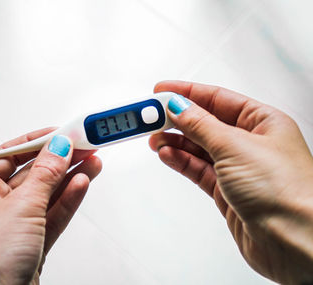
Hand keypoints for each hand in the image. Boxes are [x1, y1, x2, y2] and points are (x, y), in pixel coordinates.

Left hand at [0, 128, 101, 284]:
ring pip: (50, 192)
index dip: (37, 141)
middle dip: (61, 159)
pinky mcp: (35, 241)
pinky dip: (70, 198)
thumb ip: (45, 174)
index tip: (61, 132)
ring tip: (93, 161)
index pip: (12, 154)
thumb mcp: (20, 205)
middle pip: (35, 173)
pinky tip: (83, 183)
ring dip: (71, 177)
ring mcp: (18, 223)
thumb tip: (59, 147)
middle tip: (85, 145)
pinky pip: (55, 212)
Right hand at [149, 81, 312, 283]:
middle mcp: (250, 142)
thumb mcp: (235, 146)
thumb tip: (178, 106)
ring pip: (198, 147)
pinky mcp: (227, 190)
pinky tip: (166, 154)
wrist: (293, 241)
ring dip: (175, 141)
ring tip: (153, 137)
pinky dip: (180, 160)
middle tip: (150, 116)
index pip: (217, 98)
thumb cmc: (286, 191)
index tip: (161, 91)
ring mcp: (237, 167)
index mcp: (263, 122)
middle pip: (205, 123)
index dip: (187, 93)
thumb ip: (201, 125)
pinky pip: (197, 169)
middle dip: (176, 119)